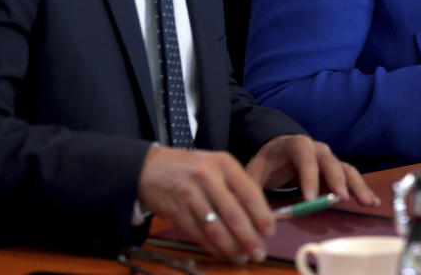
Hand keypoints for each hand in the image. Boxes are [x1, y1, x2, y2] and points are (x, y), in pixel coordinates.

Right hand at [137, 146, 272, 263]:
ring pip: (217, 228)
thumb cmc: (189, 167)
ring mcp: (191, 195)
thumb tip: (258, 215)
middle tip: (259, 252)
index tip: (270, 231)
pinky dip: (213, 247)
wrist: (150, 167)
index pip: (249, 192)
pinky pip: (200, 234)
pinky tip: (222, 253)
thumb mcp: (215, 165)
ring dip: (232, 247)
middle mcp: (208, 177)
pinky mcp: (177, 212)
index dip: (262, 215)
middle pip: (234, 214)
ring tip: (242, 257)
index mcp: (223, 163)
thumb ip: (235, 186)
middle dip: (249, 238)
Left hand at [245, 134, 378, 206]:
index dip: (308, 175)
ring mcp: (329, 159)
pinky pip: (351, 177)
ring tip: (365, 202)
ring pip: (346, 169)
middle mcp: (316, 149)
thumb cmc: (267, 162)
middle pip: (330, 161)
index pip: (303, 156)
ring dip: (356, 185)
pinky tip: (371, 201)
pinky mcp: (336, 171)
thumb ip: (251, 187)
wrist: (278, 150)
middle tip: (341, 200)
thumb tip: (249, 211)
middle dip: (336, 181)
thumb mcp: (255, 171)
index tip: (309, 198)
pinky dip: (362, 188)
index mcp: (295, 144)